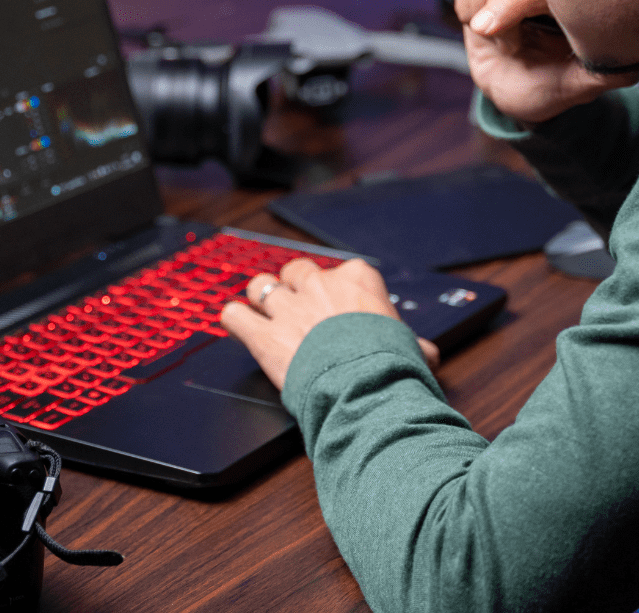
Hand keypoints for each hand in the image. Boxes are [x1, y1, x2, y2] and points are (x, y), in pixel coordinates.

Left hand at [219, 258, 438, 389]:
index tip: (337, 310)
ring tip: (264, 315)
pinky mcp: (263, 334)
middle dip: (294, 288)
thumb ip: (412, 343)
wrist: (368, 388)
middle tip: (298, 311)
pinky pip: (233, 314)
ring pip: (260, 285)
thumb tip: (427, 353)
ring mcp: (288, 307)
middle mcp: (319, 285)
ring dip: (260, 300)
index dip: (335, 292)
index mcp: (357, 279)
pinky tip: (239, 328)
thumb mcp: (411, 348)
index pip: (341, 271)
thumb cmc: (393, 366)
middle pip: (295, 271)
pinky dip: (235, 322)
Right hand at [454, 0, 625, 123]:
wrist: (512, 92)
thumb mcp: (577, 84)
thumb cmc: (548, 86)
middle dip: (498, 8)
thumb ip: (603, 72)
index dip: (515, 1)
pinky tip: (477, 23)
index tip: (492, 32)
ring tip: (494, 35)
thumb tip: (632, 62)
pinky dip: (464, 4)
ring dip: (481, 8)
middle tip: (506, 45)